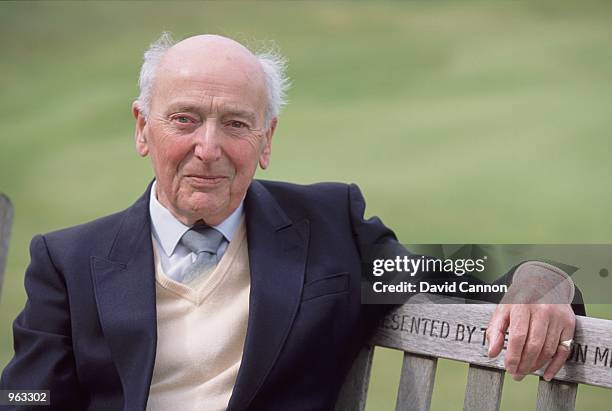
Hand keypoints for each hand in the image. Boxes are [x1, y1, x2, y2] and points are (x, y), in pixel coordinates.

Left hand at [486, 262, 575, 380]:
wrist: (543, 282)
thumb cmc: (520, 299)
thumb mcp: (502, 310)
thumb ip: (494, 331)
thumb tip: (492, 352)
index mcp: (522, 306)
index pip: (518, 337)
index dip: (513, 356)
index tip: (509, 368)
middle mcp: (542, 310)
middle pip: (534, 345)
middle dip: (524, 364)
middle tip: (517, 374)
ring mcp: (558, 317)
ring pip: (548, 349)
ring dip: (537, 365)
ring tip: (526, 371)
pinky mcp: (569, 323)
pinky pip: (564, 350)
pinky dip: (556, 365)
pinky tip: (546, 374)